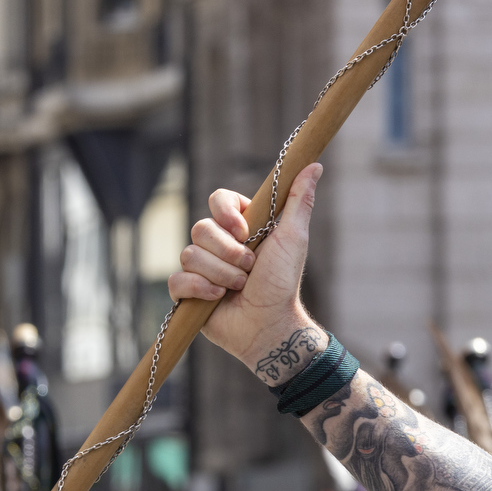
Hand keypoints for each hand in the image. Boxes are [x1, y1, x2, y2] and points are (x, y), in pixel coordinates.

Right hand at [167, 163, 323, 370]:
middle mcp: (217, 244)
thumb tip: (314, 165)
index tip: (244, 231)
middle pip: (201, 228)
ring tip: (240, 288)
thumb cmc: (283, 283)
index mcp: (239, 227)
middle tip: (250, 269)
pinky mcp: (186, 291)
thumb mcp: (293, 238)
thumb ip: (299, 201)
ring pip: (190, 254)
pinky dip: (201, 290)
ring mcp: (200, 267)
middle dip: (230, 253)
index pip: (217, 199)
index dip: (224, 213)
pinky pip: (177, 280)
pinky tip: (218, 299)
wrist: (271, 325)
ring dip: (222, 275)